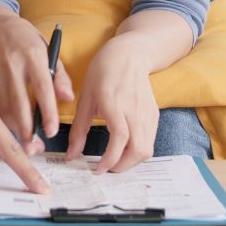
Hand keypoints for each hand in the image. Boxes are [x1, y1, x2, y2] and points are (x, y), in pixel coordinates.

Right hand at [0, 17, 73, 154]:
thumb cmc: (29, 44)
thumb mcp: (50, 52)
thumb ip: (60, 76)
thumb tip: (68, 99)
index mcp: (33, 55)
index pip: (42, 87)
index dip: (47, 112)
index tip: (51, 132)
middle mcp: (12, 63)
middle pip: (19, 101)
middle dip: (26, 128)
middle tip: (34, 148)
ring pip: (3, 106)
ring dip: (14, 128)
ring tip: (26, 143)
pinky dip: (2, 120)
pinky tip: (12, 129)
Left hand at [66, 36, 158, 173]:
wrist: (129, 56)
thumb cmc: (103, 73)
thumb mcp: (85, 98)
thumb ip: (79, 129)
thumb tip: (71, 156)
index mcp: (115, 103)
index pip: (120, 137)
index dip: (110, 158)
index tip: (98, 169)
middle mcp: (135, 110)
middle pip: (138, 149)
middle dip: (122, 167)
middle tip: (105, 169)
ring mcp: (148, 114)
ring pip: (147, 149)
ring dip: (131, 162)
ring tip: (114, 161)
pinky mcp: (154, 116)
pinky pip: (150, 141)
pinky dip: (138, 152)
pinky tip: (124, 149)